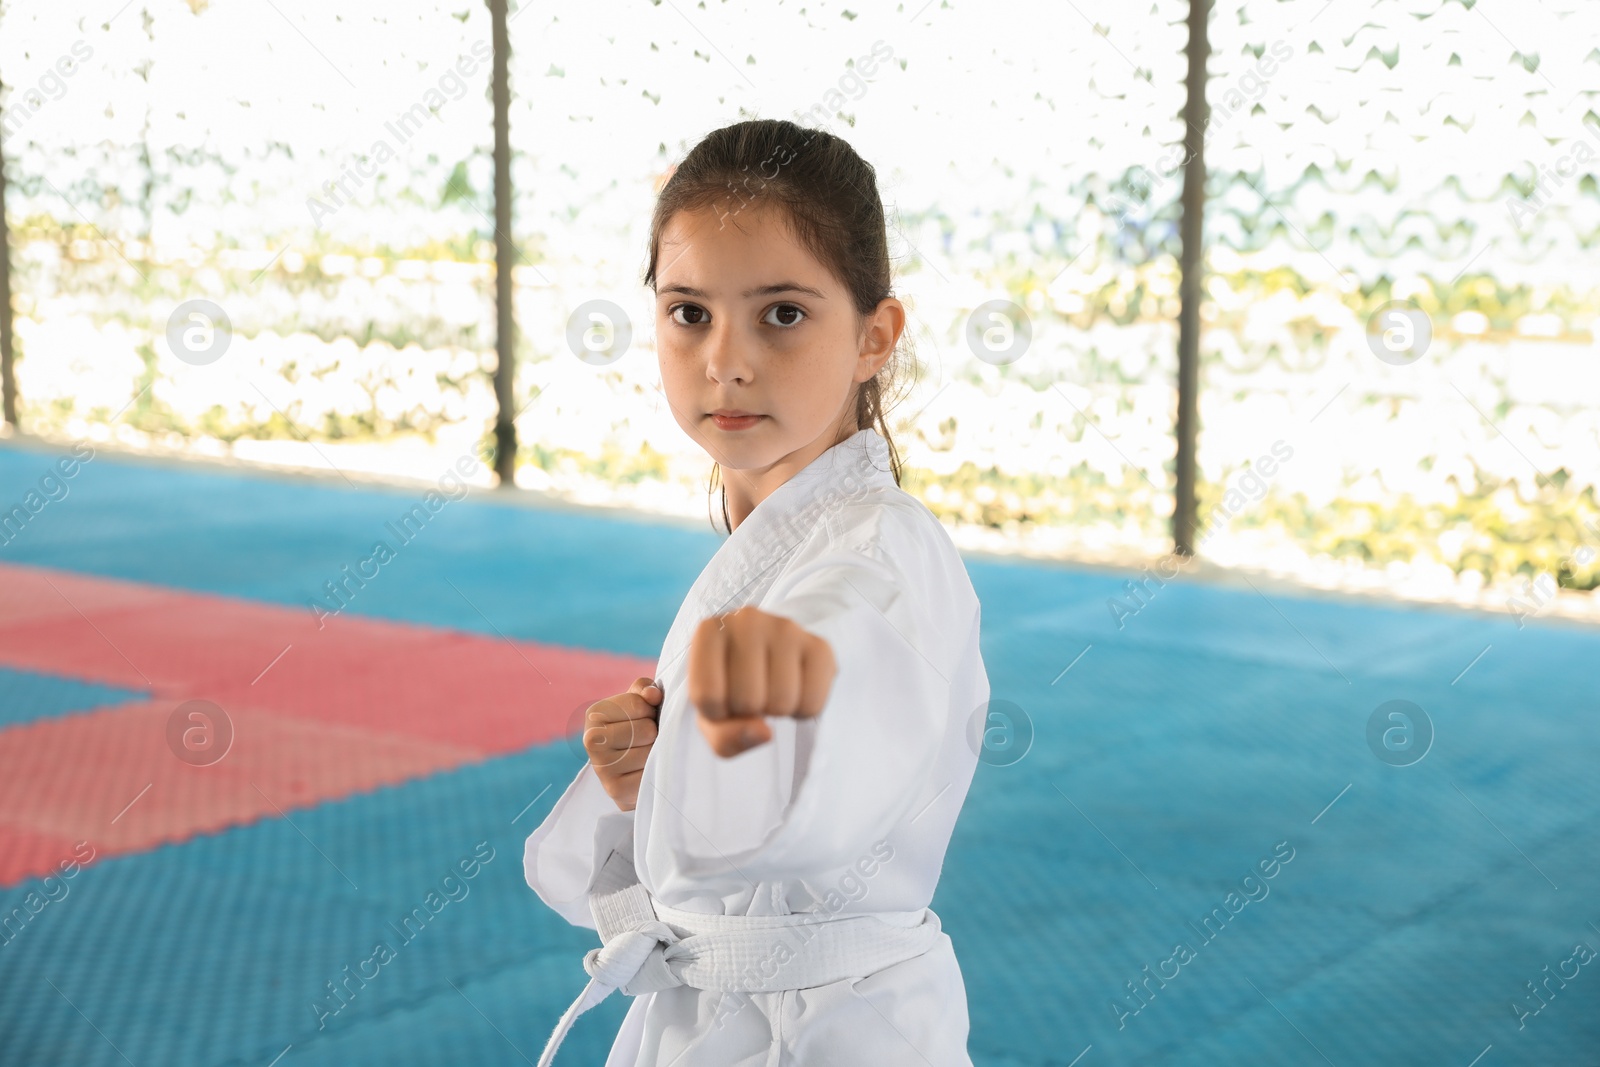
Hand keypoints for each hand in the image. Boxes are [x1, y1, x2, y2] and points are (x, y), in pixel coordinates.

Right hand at [582, 676, 660, 811]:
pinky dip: (654, 773)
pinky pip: (650, 774)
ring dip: (655, 753)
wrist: (630, 772)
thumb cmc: (637, 728)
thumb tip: (652, 694)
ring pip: (650, 752)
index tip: (644, 717)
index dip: (650, 710)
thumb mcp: (639, 702)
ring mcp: (601, 767)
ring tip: (645, 755)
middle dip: (653, 733)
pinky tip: (645, 771)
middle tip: (645, 740)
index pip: (639, 704)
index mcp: (594, 713)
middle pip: (646, 729)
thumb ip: (645, 689)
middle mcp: (590, 740)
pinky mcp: (615, 790)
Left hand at [687, 605, 835, 757]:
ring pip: (781, 702)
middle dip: (749, 712)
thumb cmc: (731, 688)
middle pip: (747, 700)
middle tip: (751, 693)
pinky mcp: (818, 645)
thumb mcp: (712, 719)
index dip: (716, 714)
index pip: (707, 697)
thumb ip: (724, 737)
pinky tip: (794, 690)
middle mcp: (747, 620)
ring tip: (771, 690)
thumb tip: (764, 732)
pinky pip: (812, 702)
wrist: (766, 660)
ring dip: (776, 712)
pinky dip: (803, 711)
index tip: (721, 699)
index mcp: (709, 631)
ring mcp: (786, 629)